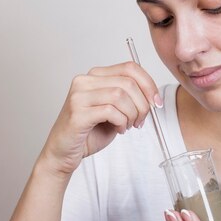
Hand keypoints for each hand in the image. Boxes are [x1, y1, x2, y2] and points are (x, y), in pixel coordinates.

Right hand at [38, 61, 159, 176]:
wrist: (64, 152)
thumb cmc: (90, 131)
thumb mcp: (116, 109)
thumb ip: (129, 96)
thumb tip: (153, 96)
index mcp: (96, 76)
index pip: (130, 68)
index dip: (149, 84)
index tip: (156, 102)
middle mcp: (84, 81)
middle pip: (128, 82)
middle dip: (142, 104)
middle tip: (141, 120)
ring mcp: (79, 96)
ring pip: (120, 95)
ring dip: (132, 114)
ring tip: (128, 125)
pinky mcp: (77, 113)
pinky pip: (111, 111)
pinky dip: (122, 122)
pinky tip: (119, 129)